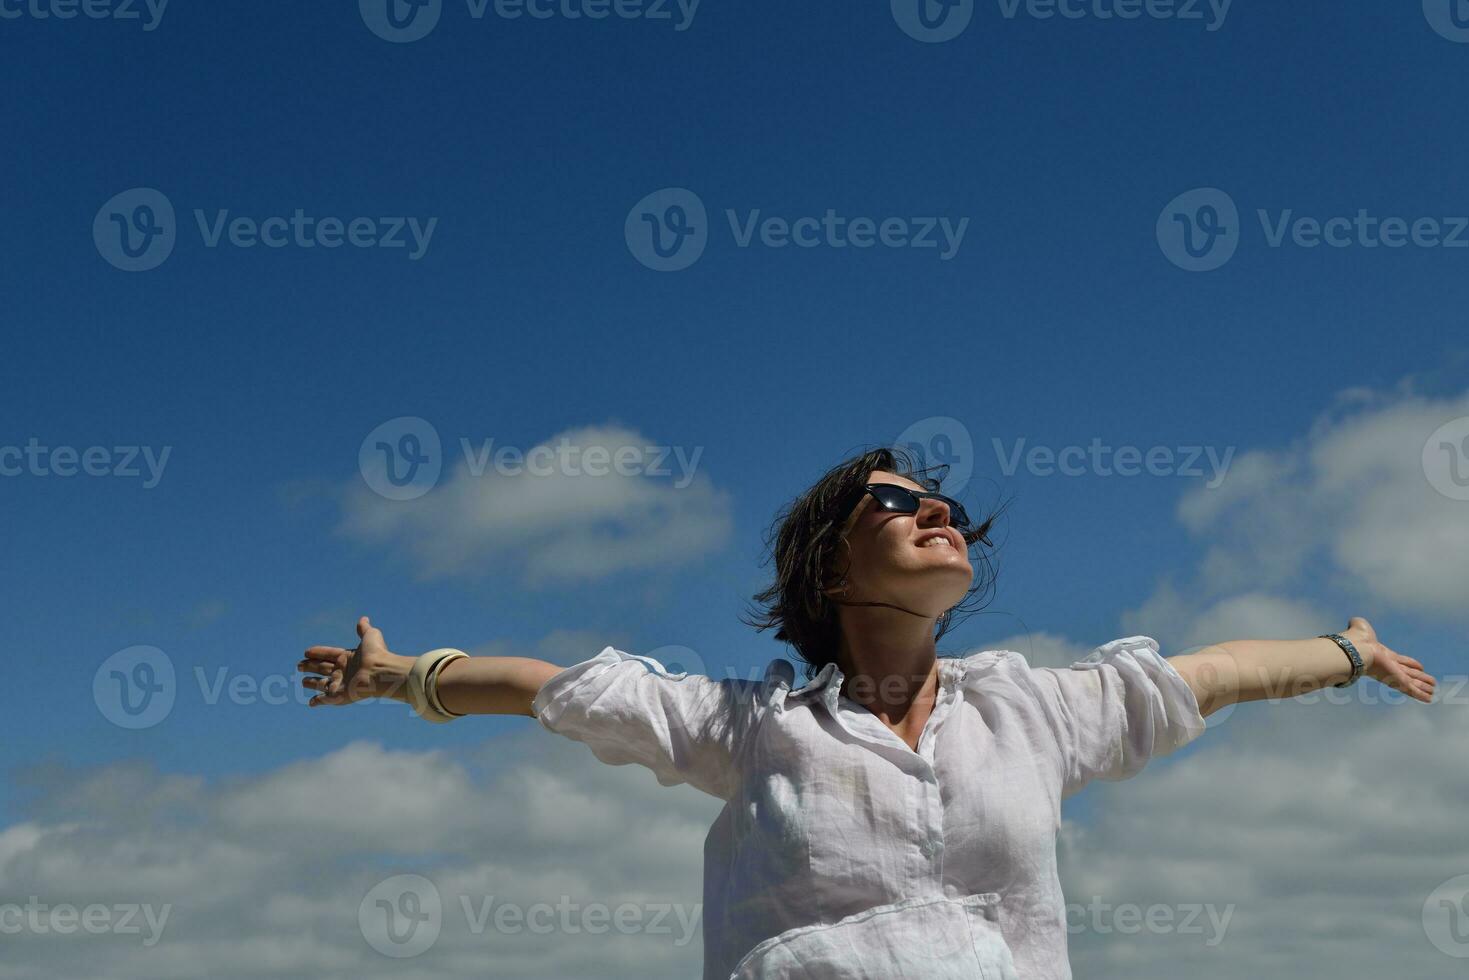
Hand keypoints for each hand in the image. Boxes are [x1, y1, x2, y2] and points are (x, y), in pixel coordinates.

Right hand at [298, 616, 413, 706]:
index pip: (329, 654)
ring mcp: (341, 684)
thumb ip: (364, 629)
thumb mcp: (370, 636)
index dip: (318, 652)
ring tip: (303, 682)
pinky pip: (326, 700)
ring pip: (322, 684)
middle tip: (299, 665)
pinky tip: (311, 703)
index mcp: (348, 657)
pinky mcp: (340, 696)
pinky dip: (318, 701)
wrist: (380, 672)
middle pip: (323, 668)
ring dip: (312, 683)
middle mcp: (343, 671)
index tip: (306, 652)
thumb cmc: (376, 653)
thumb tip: (364, 618)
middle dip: (310, 666)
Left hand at [1341, 616, 1436, 704]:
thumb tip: (1355, 622)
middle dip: (1420, 678)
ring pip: (1413, 683)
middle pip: (1409, 674)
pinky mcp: (1397, 682)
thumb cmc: (1356, 639)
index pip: (1401, 661)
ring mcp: (1394, 675)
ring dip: (1423, 687)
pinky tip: (1429, 699)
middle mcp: (1390, 667)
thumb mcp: (1360, 627)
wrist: (1356, 650)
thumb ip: (1359, 625)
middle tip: (1430, 683)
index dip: (1411, 664)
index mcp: (1384, 656)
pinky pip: (1412, 690)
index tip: (1420, 667)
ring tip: (1433, 691)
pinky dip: (1421, 695)